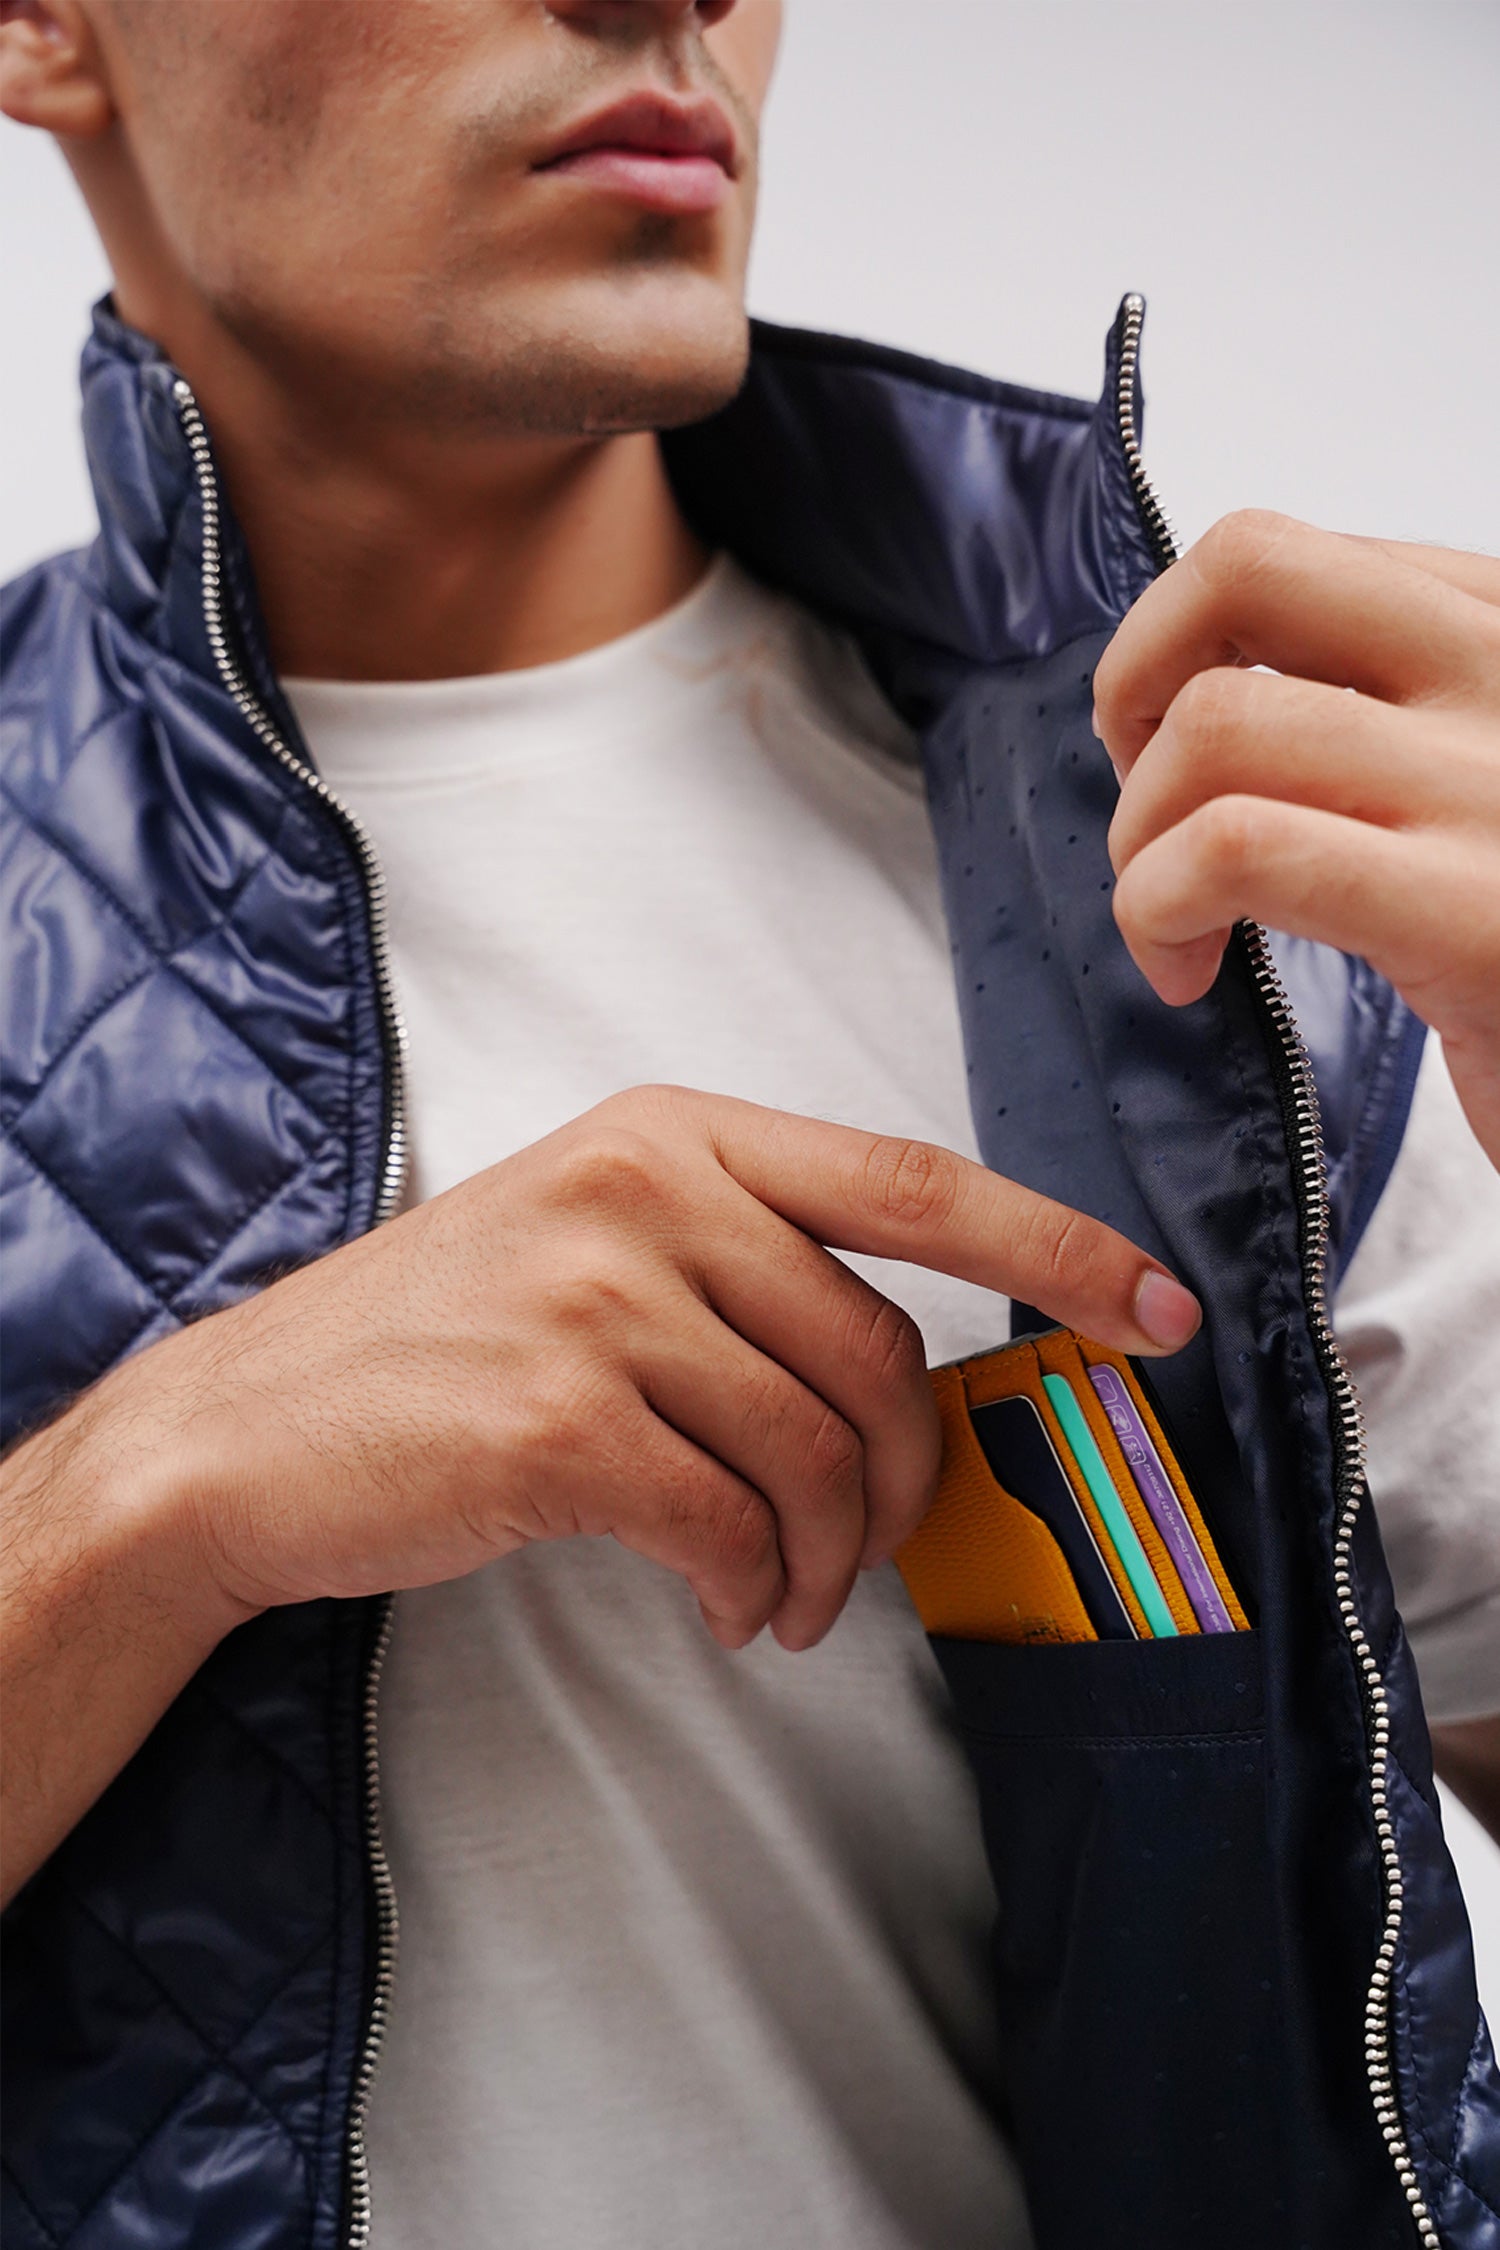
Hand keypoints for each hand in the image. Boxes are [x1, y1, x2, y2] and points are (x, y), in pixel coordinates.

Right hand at [148, 1085, 1199, 1654]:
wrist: (245, 1428)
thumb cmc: (437, 1343)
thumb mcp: (591, 1239)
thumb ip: (744, 1265)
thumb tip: (906, 1368)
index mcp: (674, 1131)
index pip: (909, 1178)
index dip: (1052, 1249)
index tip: (1150, 1308)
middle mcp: (646, 1189)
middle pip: (880, 1348)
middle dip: (907, 1477)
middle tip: (869, 1551)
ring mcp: (598, 1295)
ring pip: (817, 1447)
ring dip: (828, 1555)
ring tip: (783, 1595)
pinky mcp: (560, 1416)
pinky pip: (733, 1521)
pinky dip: (755, 1587)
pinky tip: (725, 1604)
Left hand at [1095, 512, 1499, 1168]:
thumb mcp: (1463, 789)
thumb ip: (1373, 713)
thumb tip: (1183, 694)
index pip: (1286, 554)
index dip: (1177, 647)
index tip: (1170, 756)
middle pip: (1246, 563)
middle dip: (1134, 680)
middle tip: (1145, 806)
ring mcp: (1496, 787)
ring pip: (1217, 720)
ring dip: (1140, 834)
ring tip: (1176, 919)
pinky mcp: (1471, 917)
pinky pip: (1236, 849)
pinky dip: (1158, 909)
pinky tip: (1185, 973)